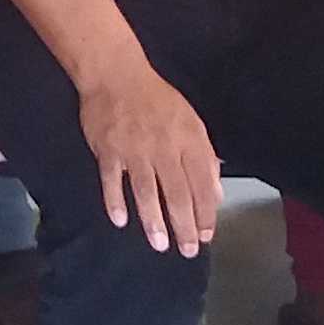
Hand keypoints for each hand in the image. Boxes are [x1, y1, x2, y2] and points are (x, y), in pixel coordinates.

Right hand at [77, 60, 223, 256]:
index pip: (202, 183)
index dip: (206, 212)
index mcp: (188, 140)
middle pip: (177, 192)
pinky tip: (121, 221)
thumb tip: (215, 194)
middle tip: (187, 250)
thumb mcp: (191, 123)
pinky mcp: (108, 150)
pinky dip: (115, 201)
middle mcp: (164, 147)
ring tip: (160, 244)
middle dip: (184, 225)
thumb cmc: (157, 100)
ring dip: (153, 220)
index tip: (207, 235)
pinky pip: (111, 180)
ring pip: (145, 191)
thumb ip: (204, 158)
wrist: (116, 74)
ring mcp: (133, 149)